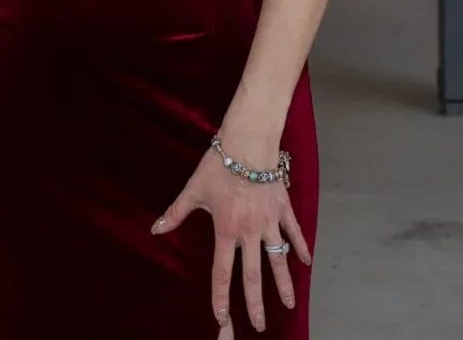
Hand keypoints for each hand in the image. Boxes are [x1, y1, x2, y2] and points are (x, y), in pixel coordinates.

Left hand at [151, 143, 311, 335]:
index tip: (222, 316)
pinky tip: (306, 262)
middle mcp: (250, 230)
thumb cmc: (219, 163)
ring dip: (284, 283)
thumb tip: (156, 229)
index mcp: (226, 229)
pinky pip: (293, 232)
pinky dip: (301, 247)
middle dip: (256, 302)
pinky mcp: (283, 207)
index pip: (223, 271)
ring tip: (290, 305)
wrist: (248, 140)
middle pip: (253, 274)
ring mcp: (269, 220)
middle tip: (259, 324)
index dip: (221, 296)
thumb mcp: (194, 189)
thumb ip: (176, 213)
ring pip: (278, 258)